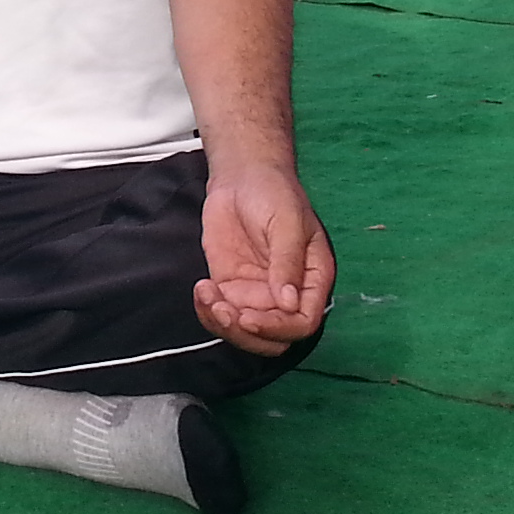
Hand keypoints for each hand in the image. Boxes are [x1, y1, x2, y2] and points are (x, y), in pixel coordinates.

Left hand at [195, 170, 332, 353]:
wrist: (243, 176)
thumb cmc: (275, 192)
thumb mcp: (287, 222)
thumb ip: (287, 261)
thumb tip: (289, 303)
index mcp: (312, 280)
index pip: (303, 322)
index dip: (278, 328)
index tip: (249, 317)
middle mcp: (286, 295)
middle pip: (273, 338)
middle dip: (246, 333)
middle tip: (223, 310)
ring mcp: (257, 294)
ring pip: (244, 332)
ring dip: (223, 324)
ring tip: (208, 294)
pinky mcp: (231, 287)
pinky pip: (220, 314)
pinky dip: (207, 310)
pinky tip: (201, 288)